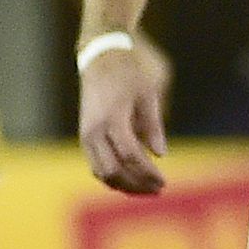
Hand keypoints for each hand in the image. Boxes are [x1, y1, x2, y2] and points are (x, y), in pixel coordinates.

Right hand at [79, 37, 171, 193]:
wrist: (100, 58)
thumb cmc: (128, 74)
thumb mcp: (147, 96)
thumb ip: (153, 126)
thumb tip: (161, 154)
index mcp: (113, 120)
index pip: (131, 156)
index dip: (147, 173)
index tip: (163, 182)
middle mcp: (95, 131)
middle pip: (114, 171)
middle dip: (136, 185)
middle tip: (157, 190)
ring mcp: (86, 135)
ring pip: (101, 172)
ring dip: (123, 185)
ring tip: (145, 189)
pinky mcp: (84, 136)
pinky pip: (95, 165)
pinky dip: (112, 176)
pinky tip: (130, 179)